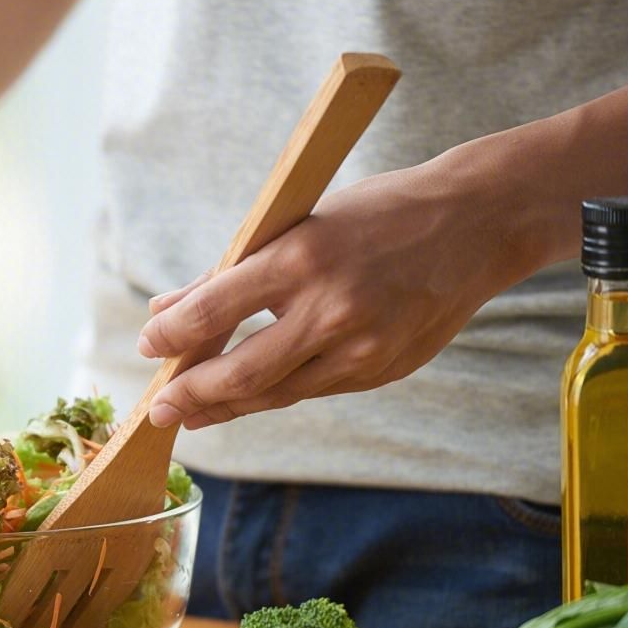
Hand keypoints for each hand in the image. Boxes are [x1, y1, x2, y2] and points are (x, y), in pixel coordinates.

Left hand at [134, 161, 523, 429]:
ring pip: (276, 393)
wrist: (480, 223)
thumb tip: (164, 310)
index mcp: (302, 258)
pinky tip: (246, 397)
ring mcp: (362, 348)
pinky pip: (313, 390)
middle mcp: (332, 309)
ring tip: (191, 413)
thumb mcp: (298, 223)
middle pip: (240, 373)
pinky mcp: (383, 371)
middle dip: (190, 397)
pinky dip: (274, 394)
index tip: (147, 346)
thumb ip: (229, 272)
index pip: (214, 311)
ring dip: (226, 407)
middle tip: (157, 411)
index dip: (170, 336)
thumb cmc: (379, 213)